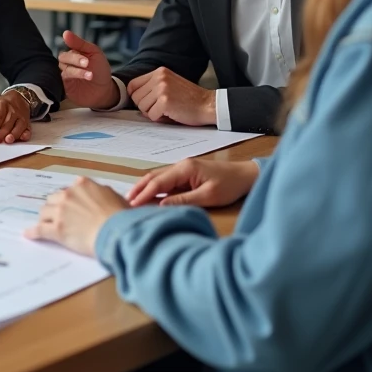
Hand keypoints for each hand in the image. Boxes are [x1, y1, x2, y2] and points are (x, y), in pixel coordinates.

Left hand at [0, 92, 31, 143]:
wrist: (16, 99)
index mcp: (1, 106)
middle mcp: (12, 111)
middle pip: (7, 124)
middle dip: (1, 134)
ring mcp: (21, 117)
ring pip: (18, 127)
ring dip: (13, 134)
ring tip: (7, 141)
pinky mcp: (27, 123)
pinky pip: (28, 129)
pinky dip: (26, 134)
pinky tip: (22, 138)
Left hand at [24, 177, 127, 256]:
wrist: (116, 232)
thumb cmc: (121, 216)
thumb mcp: (114, 196)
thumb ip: (101, 193)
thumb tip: (100, 195)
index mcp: (83, 184)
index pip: (70, 189)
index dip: (69, 199)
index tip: (69, 204)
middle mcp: (69, 195)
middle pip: (53, 199)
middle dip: (55, 207)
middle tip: (59, 216)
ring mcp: (61, 212)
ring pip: (44, 212)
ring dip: (45, 218)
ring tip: (46, 224)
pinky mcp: (56, 229)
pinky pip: (40, 230)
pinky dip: (33, 232)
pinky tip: (28, 234)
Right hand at [58, 31, 120, 108]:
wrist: (105, 90)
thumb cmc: (100, 70)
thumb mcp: (94, 53)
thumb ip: (80, 43)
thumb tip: (65, 33)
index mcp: (74, 54)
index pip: (69, 51)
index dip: (77, 56)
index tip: (86, 60)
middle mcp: (67, 64)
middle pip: (63, 59)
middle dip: (75, 61)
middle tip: (87, 64)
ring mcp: (66, 75)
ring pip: (64, 71)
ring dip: (77, 72)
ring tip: (90, 75)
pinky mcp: (65, 87)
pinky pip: (61, 83)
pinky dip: (70, 81)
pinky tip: (78, 82)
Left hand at [127, 67, 216, 125]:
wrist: (209, 105)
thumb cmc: (190, 99)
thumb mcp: (170, 84)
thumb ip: (153, 87)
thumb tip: (132, 97)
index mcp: (160, 72)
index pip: (133, 85)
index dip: (137, 97)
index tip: (146, 103)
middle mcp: (160, 77)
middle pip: (136, 97)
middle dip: (145, 107)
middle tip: (160, 108)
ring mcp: (162, 88)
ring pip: (142, 107)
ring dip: (153, 113)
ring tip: (168, 110)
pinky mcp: (165, 101)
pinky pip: (151, 115)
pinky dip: (160, 119)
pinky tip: (172, 114)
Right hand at [127, 158, 258, 207]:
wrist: (246, 175)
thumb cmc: (230, 185)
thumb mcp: (208, 196)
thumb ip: (183, 201)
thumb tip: (160, 205)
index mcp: (184, 168)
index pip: (158, 182)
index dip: (143, 194)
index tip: (131, 205)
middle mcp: (180, 165)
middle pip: (153, 176)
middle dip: (138, 189)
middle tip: (125, 202)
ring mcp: (183, 169)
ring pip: (158, 177)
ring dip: (144, 188)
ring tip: (132, 199)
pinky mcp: (187, 174)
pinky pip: (166, 181)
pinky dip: (154, 188)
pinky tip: (149, 196)